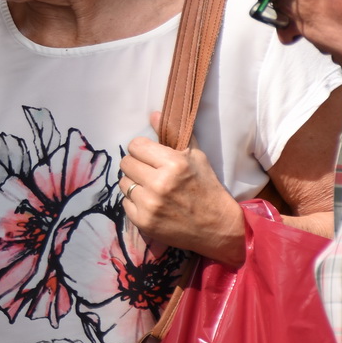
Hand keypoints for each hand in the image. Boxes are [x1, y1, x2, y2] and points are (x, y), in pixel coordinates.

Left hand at [120, 116, 245, 265]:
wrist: (218, 227)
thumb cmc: (207, 188)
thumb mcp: (196, 157)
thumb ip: (174, 135)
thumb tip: (153, 114)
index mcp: (173, 164)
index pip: (135, 146)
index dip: (143, 150)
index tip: (151, 156)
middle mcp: (159, 183)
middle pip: (126, 163)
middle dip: (137, 165)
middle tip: (150, 172)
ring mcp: (149, 204)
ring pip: (123, 183)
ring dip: (134, 184)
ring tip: (151, 188)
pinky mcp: (142, 221)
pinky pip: (124, 203)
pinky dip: (135, 202)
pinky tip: (152, 203)